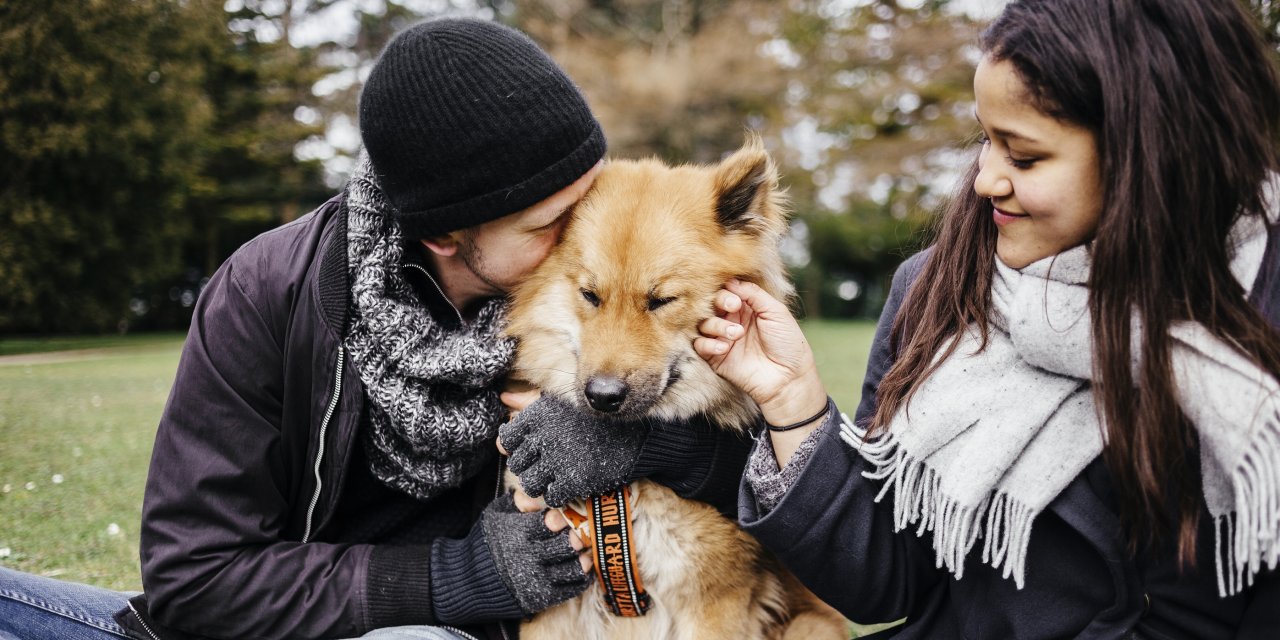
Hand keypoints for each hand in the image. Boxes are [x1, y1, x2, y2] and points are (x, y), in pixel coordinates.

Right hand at [478, 493, 591, 614]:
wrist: (471, 579)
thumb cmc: (488, 541)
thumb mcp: (496, 515)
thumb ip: (518, 501)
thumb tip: (537, 489)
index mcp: (518, 533)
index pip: (548, 524)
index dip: (562, 519)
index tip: (565, 516)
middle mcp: (528, 557)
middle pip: (565, 546)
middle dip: (577, 537)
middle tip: (583, 532)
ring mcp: (537, 580)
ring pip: (573, 568)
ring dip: (584, 558)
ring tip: (586, 550)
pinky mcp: (542, 598)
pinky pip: (572, 588)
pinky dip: (582, 577)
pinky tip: (582, 567)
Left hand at [499, 395, 646, 506]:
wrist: (637, 436)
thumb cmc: (598, 417)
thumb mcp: (563, 402)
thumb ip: (531, 401)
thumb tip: (504, 399)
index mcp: (538, 416)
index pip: (507, 439)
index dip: (514, 448)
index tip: (527, 449)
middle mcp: (544, 437)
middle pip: (517, 464)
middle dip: (526, 468)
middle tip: (539, 467)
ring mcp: (559, 461)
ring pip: (530, 484)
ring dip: (538, 485)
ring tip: (549, 479)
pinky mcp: (573, 481)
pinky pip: (551, 497)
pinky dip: (556, 496)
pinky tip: (565, 488)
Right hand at [694, 279, 826, 427]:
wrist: (788, 379)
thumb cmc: (788, 344)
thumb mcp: (776, 312)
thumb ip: (754, 294)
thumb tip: (731, 281)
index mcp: (747, 308)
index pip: (726, 292)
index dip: (726, 291)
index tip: (736, 298)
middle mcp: (732, 321)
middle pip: (711, 304)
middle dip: (719, 303)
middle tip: (733, 308)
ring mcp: (723, 339)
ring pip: (703, 324)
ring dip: (716, 326)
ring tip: (736, 334)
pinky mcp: (716, 358)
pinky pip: (700, 345)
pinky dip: (708, 344)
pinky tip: (725, 348)